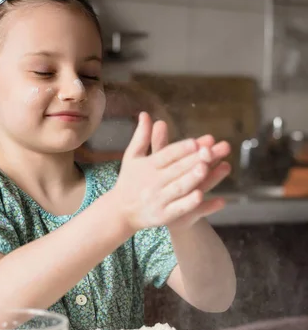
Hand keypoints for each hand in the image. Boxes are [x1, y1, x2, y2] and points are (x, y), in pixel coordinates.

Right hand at [112, 112, 230, 232]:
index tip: (195, 142)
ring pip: (178, 188)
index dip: (180, 148)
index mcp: (147, 166)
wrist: (120, 211)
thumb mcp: (132, 157)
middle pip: (175, 169)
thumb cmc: (130, 181)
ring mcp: (158, 199)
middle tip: (209, 151)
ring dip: (191, 178)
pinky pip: (177, 209)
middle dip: (193, 160)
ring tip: (205, 168)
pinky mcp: (162, 215)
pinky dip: (188, 203)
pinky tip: (201, 196)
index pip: (166, 155)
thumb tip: (145, 114)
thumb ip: (141, 136)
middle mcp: (152, 182)